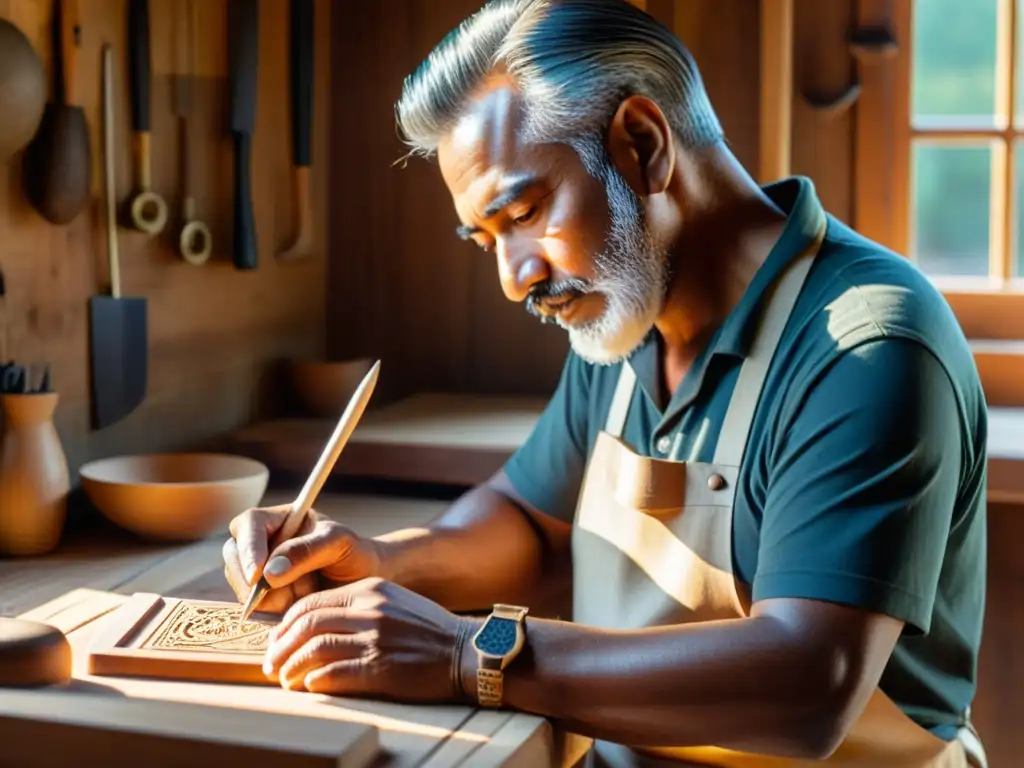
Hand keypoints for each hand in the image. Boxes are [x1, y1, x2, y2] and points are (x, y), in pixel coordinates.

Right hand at [222, 505, 381, 613]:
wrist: (364, 582)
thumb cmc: (354, 553)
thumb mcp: (339, 543)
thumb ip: (306, 551)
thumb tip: (269, 572)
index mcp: (279, 518)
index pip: (249, 523)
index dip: (248, 548)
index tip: (259, 574)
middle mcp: (263, 542)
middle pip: (234, 556)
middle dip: (258, 580)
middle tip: (290, 592)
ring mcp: (259, 570)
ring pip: (243, 586)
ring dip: (272, 598)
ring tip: (307, 593)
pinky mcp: (263, 597)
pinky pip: (254, 608)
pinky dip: (274, 612)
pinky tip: (299, 606)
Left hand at [262, 577, 477, 702]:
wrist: (468, 652)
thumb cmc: (430, 632)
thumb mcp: (394, 602)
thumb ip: (358, 607)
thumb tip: (316, 625)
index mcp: (369, 590)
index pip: (311, 603)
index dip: (286, 624)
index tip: (277, 640)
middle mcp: (369, 610)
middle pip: (306, 624)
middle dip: (281, 646)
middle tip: (272, 664)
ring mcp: (374, 639)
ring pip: (313, 649)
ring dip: (292, 668)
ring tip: (286, 680)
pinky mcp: (380, 668)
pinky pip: (333, 674)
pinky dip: (314, 681)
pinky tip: (310, 687)